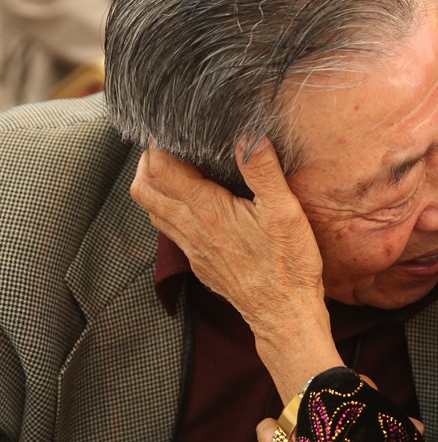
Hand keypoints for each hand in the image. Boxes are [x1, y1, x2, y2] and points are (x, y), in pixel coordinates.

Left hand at [130, 140, 341, 398]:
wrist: (284, 315)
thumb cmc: (288, 265)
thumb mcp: (284, 211)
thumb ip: (263, 170)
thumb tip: (247, 134)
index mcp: (207, 210)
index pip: (161, 168)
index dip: (158, 143)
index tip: (169, 127)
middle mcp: (191, 229)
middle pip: (144, 189)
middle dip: (147, 162)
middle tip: (166, 145)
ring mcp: (192, 250)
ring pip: (153, 211)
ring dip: (154, 186)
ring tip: (174, 169)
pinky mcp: (200, 264)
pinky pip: (170, 231)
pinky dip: (169, 210)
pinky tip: (193, 206)